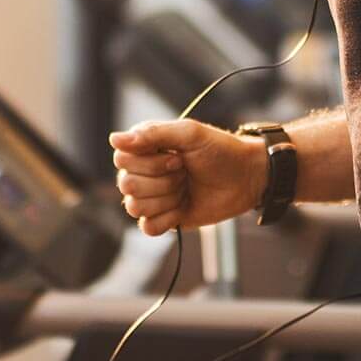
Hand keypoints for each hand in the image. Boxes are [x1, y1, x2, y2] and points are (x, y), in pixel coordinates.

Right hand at [108, 120, 264, 235]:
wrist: (246, 178)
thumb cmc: (221, 150)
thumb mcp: (189, 133)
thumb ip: (152, 134)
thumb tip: (114, 139)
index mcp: (144, 147)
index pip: (121, 159)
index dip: (150, 163)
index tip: (178, 157)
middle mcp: (143, 171)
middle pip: (127, 185)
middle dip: (163, 181)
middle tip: (185, 172)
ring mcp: (153, 196)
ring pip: (135, 207)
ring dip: (167, 198)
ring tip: (186, 188)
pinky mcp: (163, 218)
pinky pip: (147, 228)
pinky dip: (168, 219)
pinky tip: (183, 207)